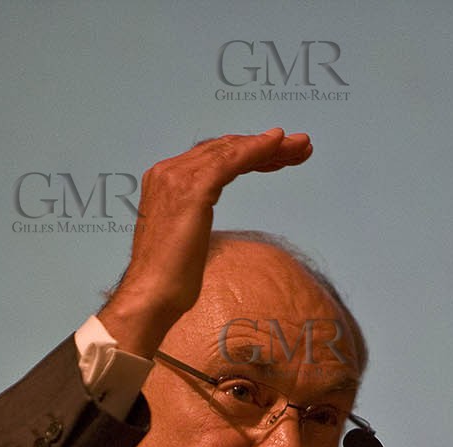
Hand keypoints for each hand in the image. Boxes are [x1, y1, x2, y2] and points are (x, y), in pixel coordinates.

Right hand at [98, 128, 311, 355]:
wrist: (151, 295)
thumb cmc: (168, 279)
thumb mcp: (185, 238)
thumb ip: (193, 217)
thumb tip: (202, 219)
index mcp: (163, 181)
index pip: (212, 157)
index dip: (248, 153)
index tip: (278, 158)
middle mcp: (167, 171)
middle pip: (224, 148)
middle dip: (264, 147)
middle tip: (299, 147)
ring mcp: (177, 177)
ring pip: (231, 151)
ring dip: (271, 147)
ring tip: (301, 147)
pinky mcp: (193, 189)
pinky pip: (231, 160)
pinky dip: (257, 149)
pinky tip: (279, 144)